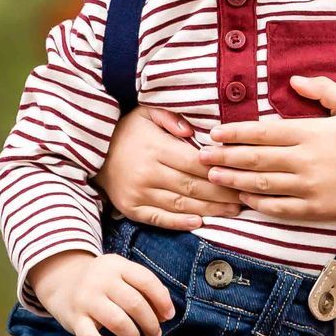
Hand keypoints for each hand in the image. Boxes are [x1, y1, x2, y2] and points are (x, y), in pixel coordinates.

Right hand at [29, 252, 174, 335]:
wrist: (61, 280)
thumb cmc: (102, 281)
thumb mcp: (120, 273)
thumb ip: (143, 287)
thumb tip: (165, 313)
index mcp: (116, 265)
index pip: (146, 280)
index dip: (162, 300)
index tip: (168, 316)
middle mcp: (100, 280)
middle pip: (134, 303)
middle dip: (150, 324)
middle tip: (155, 335)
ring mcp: (86, 299)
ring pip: (117, 321)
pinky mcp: (74, 319)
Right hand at [95, 106, 242, 229]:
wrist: (90, 151)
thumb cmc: (126, 129)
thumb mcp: (146, 112)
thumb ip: (171, 117)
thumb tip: (192, 132)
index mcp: (155, 148)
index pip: (196, 163)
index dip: (220, 170)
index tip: (241, 174)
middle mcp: (148, 173)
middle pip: (193, 187)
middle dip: (222, 194)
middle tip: (245, 197)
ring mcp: (139, 193)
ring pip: (181, 205)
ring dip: (210, 210)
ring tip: (233, 211)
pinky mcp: (131, 208)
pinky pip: (160, 219)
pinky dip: (181, 223)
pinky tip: (200, 223)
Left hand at [199, 75, 335, 220]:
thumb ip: (322, 89)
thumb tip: (293, 80)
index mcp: (310, 133)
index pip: (263, 132)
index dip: (235, 132)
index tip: (214, 132)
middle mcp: (305, 160)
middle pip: (256, 158)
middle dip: (225, 156)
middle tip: (201, 156)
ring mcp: (308, 186)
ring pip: (262, 184)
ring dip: (234, 179)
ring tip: (213, 176)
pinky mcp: (313, 208)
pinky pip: (279, 207)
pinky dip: (258, 203)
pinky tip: (242, 197)